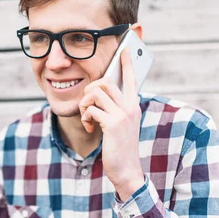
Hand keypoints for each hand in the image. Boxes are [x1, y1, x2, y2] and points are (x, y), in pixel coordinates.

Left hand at [79, 48, 144, 198]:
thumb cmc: (120, 148)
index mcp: (133, 105)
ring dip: (84, 106)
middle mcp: (130, 106)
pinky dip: (85, 118)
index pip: (131, 78)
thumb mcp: (119, 125)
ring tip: (88, 119)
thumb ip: (114, 109)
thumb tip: (99, 95)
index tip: (125, 47)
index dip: (127, 62)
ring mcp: (123, 114)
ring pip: (95, 93)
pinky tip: (91, 129)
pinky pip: (91, 109)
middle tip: (87, 108)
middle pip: (104, 82)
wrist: (126, 170)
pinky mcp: (113, 124)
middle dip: (88, 93)